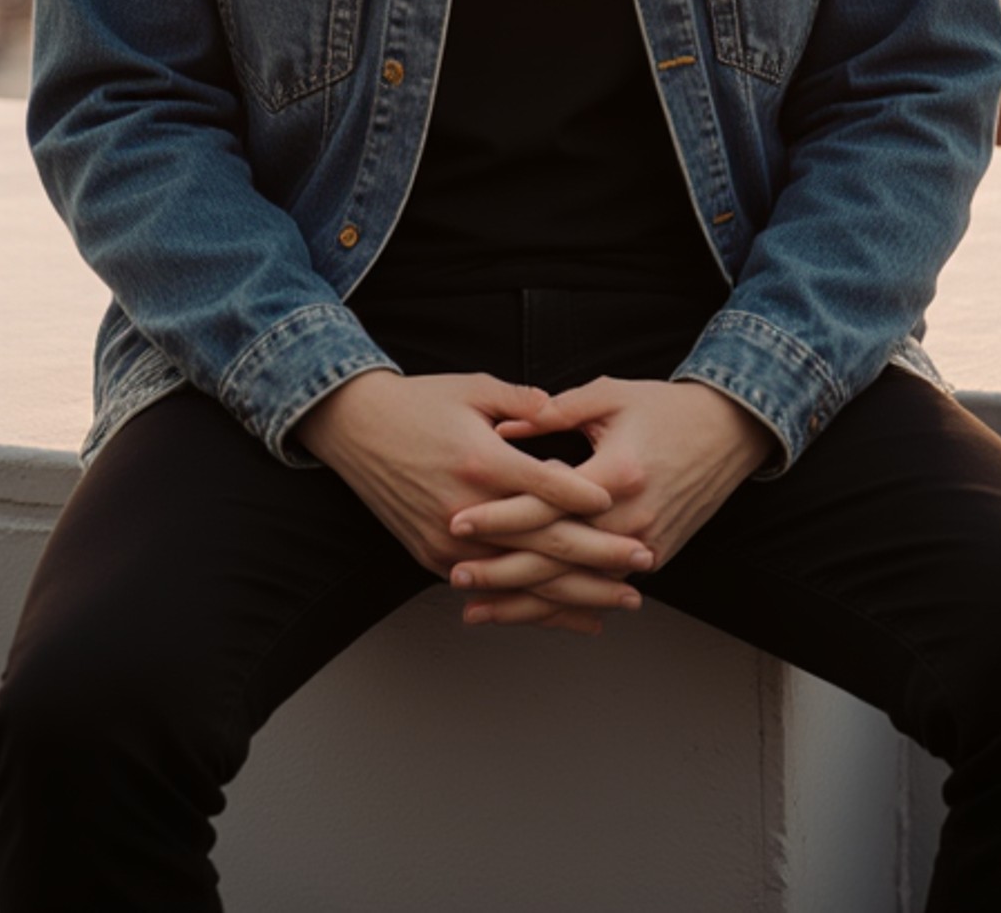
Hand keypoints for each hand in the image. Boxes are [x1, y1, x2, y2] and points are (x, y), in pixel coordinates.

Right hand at [293, 370, 653, 634]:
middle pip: (544, 543)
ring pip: (522, 577)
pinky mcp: (434, 557)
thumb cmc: (419, 402)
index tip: (627, 509)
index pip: (548, 488)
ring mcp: (448, 540)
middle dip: (600, 558)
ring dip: (574, 593)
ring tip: (617, 601)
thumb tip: (561, 410)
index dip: (590, 499)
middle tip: (643, 561)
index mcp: (481, 461)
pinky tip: (566, 612)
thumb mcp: (474, 388)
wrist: (357, 429)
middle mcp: (466, 509)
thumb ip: (523, 401)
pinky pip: (491, 587)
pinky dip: (530, 603)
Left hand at [447, 378, 772, 627]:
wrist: (728, 432)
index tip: (459, 521)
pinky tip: (528, 611)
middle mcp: (632, 519)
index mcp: (617, 473)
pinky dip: (562, 603)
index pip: (546, 504)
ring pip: (575, 585)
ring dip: (526, 601)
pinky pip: (600, 587)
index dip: (500, 515)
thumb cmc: (665, 408)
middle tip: (457, 575)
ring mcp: (647, 544)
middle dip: (502, 571)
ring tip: (478, 608)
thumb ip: (555, 411)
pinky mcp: (655, 557)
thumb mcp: (609, 397)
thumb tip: (504, 429)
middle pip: (556, 557)